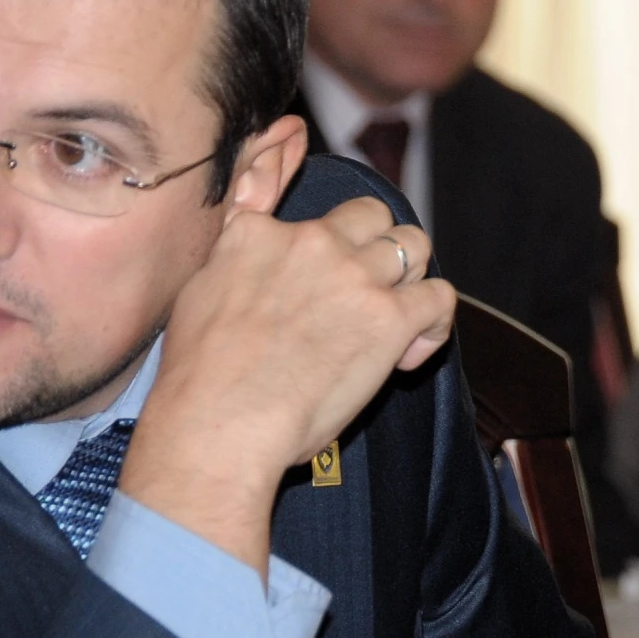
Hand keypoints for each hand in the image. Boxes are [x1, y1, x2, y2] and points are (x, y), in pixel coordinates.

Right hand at [120, 198, 454, 570]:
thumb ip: (233, 259)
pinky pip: (439, 297)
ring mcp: (354, 276)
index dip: (327, 251)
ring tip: (397, 317)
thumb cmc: (201, 380)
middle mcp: (311, 241)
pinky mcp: (388, 317)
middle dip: (378, 246)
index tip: (319, 289)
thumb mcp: (199, 293)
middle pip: (371, 214)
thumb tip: (249, 250)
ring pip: (415, 244)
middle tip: (370, 292)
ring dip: (412, 277)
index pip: (314, 218)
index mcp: (260, 233)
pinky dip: (435, 323)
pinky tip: (410, 353)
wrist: (219, 423)